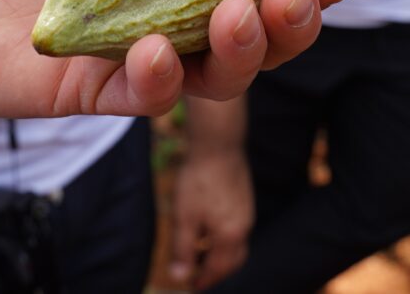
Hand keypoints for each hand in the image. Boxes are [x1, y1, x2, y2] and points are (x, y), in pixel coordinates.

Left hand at [0, 0, 353, 116]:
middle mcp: (155, 9)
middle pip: (247, 29)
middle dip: (289, 19)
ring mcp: (126, 55)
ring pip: (210, 73)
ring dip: (241, 51)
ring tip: (240, 13)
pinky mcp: (88, 90)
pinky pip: (141, 98)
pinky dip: (158, 81)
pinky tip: (152, 50)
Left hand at [171, 149, 253, 290]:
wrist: (217, 144)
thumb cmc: (198, 180)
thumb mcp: (184, 217)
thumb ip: (183, 249)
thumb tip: (178, 277)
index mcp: (230, 236)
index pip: (218, 268)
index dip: (204, 279)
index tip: (192, 286)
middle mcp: (244, 226)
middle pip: (232, 260)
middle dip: (216, 271)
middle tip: (199, 274)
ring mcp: (246, 211)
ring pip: (236, 243)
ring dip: (220, 253)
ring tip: (201, 251)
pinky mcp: (244, 197)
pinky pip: (237, 227)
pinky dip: (224, 236)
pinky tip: (209, 225)